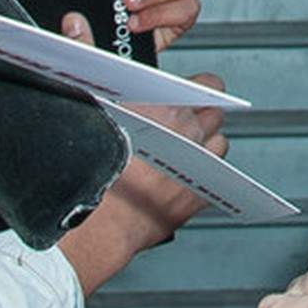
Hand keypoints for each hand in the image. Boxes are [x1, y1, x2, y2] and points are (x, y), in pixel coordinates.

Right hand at [56, 73, 228, 293]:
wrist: (95, 222)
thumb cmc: (89, 173)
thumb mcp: (98, 119)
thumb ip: (124, 102)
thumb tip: (127, 96)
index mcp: (166, 107)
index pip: (207, 85)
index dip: (198, 89)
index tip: (189, 94)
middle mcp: (188, 132)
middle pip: (214, 114)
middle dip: (200, 117)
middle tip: (181, 125)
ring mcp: (198, 164)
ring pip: (219, 144)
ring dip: (205, 145)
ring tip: (182, 152)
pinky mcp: (198, 195)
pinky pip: (215, 177)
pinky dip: (202, 175)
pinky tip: (181, 178)